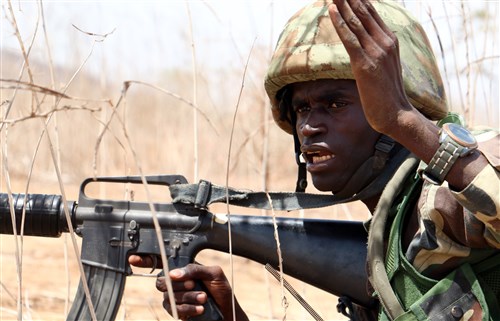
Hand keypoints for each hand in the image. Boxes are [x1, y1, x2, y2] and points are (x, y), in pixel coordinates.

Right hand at [155, 263, 248, 320]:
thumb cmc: (221, 290)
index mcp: (184, 272)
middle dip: (180, 286)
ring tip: (204, 298)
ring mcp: (176, 299)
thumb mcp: (214, 274)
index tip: (190, 280)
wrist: (227, 310)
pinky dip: (188, 309)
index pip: (167, 270)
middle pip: (163, 284)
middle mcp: (177, 285)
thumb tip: (173, 273)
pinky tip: (200, 309)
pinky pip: (175, 310)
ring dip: (189, 297)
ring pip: (170, 297)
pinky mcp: (178, 312)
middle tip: (194, 286)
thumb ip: (195, 270)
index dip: (173, 275)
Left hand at [328, 0, 413, 134]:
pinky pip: (350, 39)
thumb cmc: (387, 93)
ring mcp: (376, 52)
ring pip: (356, 21)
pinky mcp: (365, 65)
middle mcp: (385, 42)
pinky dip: (340, 23)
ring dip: (342, 3)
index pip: (371, 12)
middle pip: (363, 11)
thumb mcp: (383, 66)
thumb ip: (376, 51)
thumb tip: (363, 43)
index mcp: (390, 40)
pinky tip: (331, 9)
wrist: (396, 114)